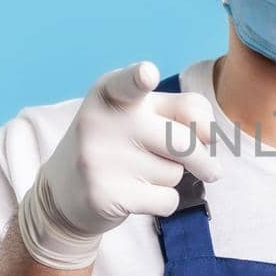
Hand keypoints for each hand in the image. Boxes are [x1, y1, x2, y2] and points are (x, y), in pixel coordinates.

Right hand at [17, 61, 221, 268]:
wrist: (65, 193)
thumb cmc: (118, 144)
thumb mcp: (140, 114)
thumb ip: (181, 111)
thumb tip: (211, 137)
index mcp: (111, 91)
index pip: (133, 83)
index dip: (140, 77)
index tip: (147, 73)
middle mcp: (101, 121)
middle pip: (183, 140)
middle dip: (202, 159)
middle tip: (207, 169)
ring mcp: (100, 159)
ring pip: (174, 172)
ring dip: (171, 177)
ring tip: (140, 173)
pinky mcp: (105, 195)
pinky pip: (166, 200)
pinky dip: (163, 202)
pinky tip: (137, 195)